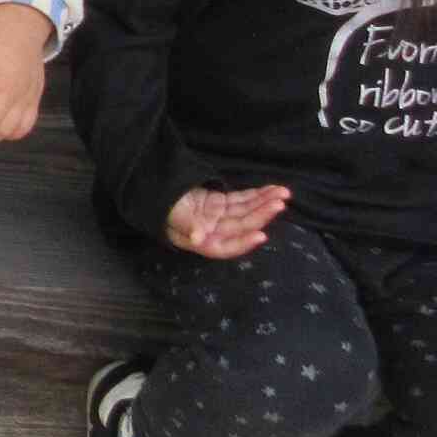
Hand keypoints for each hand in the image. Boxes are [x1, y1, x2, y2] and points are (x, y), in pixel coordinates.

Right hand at [164, 183, 288, 258]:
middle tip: (279, 203)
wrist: (153, 189)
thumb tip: (197, 239)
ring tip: (283, 193)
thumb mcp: (170, 216)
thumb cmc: (160, 206)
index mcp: (201, 241)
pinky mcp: (221, 203)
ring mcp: (220, 217)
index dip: (243, 243)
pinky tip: (272, 190)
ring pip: (246, 211)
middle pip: (242, 226)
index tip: (261, 234)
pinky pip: (242, 199)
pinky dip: (257, 194)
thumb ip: (185, 226)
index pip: (225, 247)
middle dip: (261, 215)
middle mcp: (214, 232)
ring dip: (265, 202)